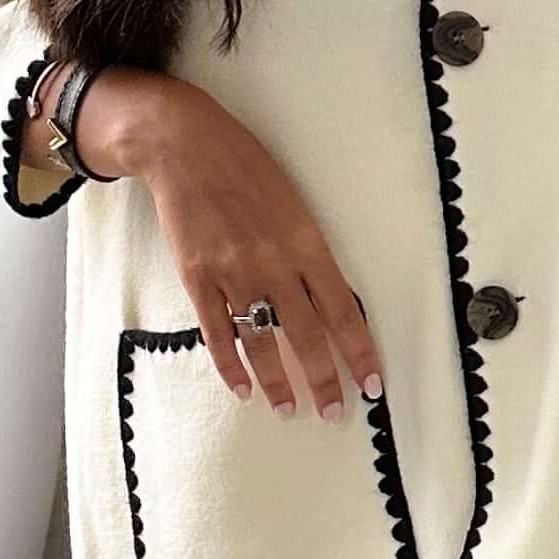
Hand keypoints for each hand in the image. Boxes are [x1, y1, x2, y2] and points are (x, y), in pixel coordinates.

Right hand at [78, 73, 384, 421]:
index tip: (373, 384)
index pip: (343, 310)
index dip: (360, 352)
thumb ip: (310, 253)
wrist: (185, 146)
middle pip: (306, 335)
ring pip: (262, 342)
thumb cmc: (246, 169)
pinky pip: (217, 333)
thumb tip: (331, 303)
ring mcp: (232, 272)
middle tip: (335, 412)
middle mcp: (273, 262)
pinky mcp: (197, 277)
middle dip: (324, 380)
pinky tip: (243, 390)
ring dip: (278, 383)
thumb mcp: (294, 204)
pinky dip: (231, 366)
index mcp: (305, 242)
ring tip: (290, 410)